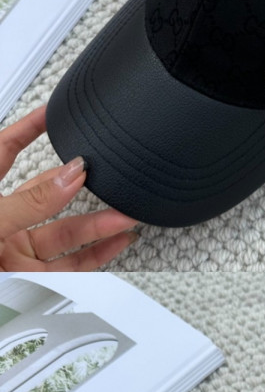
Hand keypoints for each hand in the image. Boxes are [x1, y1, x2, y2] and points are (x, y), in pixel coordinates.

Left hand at [0, 99, 137, 266]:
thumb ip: (30, 202)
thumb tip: (68, 176)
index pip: (6, 149)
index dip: (30, 128)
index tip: (54, 112)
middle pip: (46, 194)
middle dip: (80, 184)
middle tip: (110, 173)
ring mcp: (10, 251)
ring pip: (61, 233)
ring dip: (96, 225)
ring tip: (125, 213)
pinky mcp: (22, 280)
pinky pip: (65, 266)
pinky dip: (93, 256)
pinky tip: (113, 243)